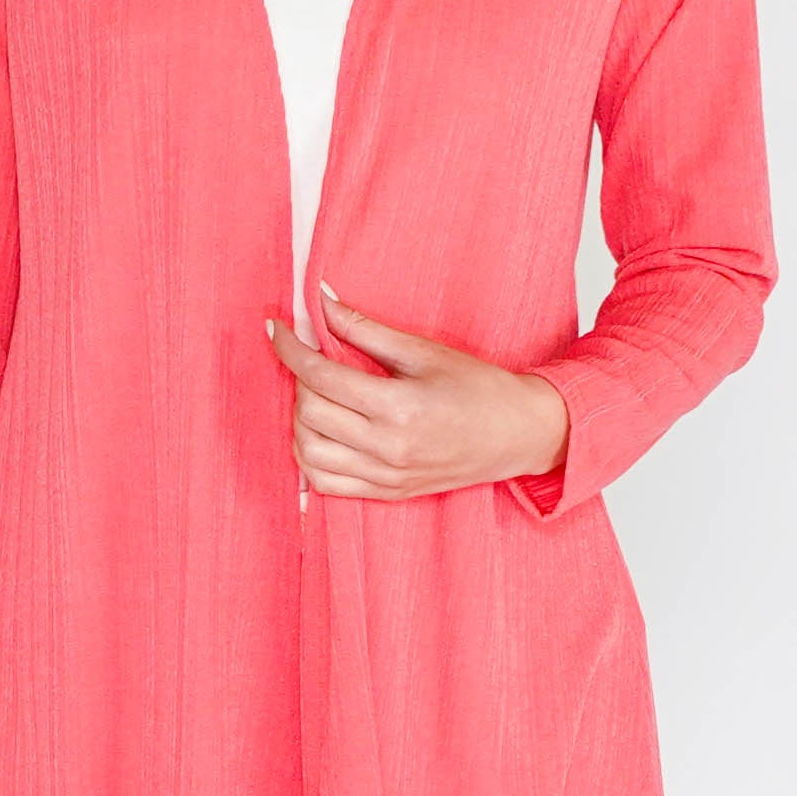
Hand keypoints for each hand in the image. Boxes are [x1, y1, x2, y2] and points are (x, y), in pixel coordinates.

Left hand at [265, 282, 570, 501]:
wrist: (519, 434)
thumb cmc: (479, 387)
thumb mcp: (425, 351)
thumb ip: (367, 330)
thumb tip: (322, 303)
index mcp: (399, 408)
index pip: (321, 378)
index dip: (290, 349)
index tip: (277, 328)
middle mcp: (388, 448)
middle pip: (309, 414)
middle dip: (297, 380)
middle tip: (310, 358)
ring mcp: (387, 477)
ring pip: (309, 454)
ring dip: (299, 420)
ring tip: (316, 394)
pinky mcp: (388, 492)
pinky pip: (326, 485)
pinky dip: (310, 458)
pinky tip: (319, 431)